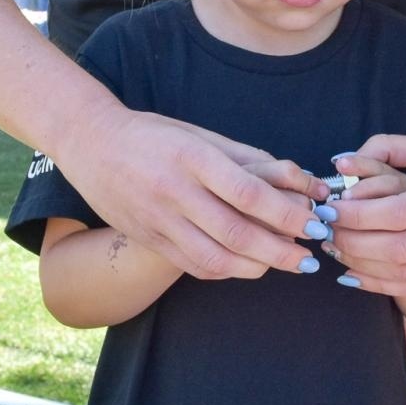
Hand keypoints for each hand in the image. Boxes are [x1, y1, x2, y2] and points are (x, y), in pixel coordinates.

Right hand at [54, 106, 331, 281]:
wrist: (92, 146)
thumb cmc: (155, 135)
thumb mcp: (200, 134)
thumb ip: (246, 158)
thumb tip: (295, 181)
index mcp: (193, 157)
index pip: (248, 192)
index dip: (286, 214)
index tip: (313, 223)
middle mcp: (175, 191)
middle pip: (236, 232)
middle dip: (280, 251)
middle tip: (310, 259)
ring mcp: (159, 220)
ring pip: (216, 258)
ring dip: (257, 267)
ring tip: (285, 265)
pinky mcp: (150, 240)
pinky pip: (194, 265)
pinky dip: (227, 269)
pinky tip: (248, 265)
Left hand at [324, 135, 405, 296]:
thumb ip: (387, 148)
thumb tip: (340, 163)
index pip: (401, 211)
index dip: (359, 216)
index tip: (330, 211)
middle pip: (402, 247)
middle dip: (354, 244)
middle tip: (326, 233)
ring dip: (364, 267)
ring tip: (337, 252)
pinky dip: (385, 286)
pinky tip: (357, 276)